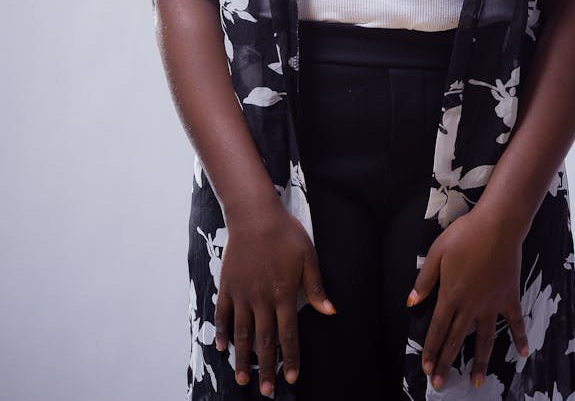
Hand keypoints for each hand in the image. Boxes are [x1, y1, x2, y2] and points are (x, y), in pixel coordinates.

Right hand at [214, 206, 334, 394]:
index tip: (292, 379)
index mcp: (284, 294)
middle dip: (267, 368)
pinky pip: (222, 314)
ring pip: (242, 333)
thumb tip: (330, 311)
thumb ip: (316, 287)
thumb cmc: (285, 233)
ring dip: (243, 358)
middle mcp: (262, 299)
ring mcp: (242, 294)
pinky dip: (221, 332)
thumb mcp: (308, 256)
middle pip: (265, 340)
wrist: (254, 214)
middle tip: (266, 391)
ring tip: (243, 379)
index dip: (291, 358)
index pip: (289, 334)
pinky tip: (221, 348)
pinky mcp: (227, 286)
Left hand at [407, 207, 528, 390]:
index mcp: (451, 295)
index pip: (437, 329)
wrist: (497, 226)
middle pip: (456, 339)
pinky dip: (520, 338)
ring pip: (484, 339)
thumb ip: (425, 279)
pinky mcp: (509, 297)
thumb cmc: (465, 235)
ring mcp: (492, 303)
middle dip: (446, 363)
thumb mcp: (437, 252)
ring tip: (476, 382)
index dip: (430, 350)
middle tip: (440, 385)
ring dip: (480, 362)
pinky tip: (523, 354)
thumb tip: (411, 301)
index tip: (426, 369)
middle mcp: (471, 305)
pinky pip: (515, 322)